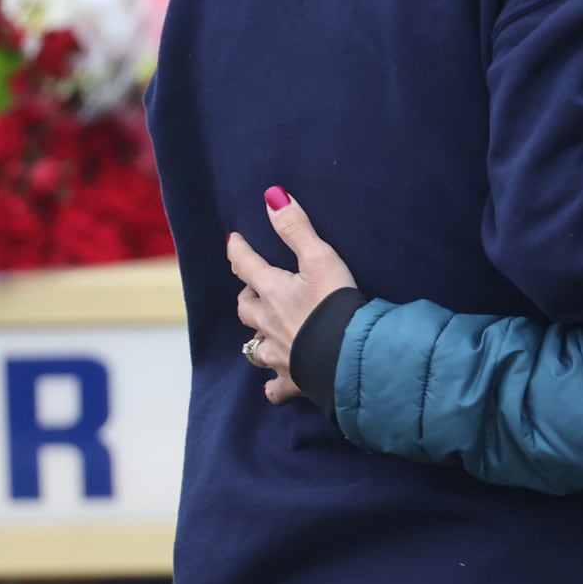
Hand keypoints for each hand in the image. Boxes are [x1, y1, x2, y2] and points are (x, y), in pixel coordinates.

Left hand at [227, 188, 357, 406]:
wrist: (349, 356)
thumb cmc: (337, 305)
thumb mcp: (320, 258)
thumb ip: (296, 227)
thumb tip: (272, 196)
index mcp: (273, 291)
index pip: (246, 264)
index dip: (238, 250)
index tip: (233, 241)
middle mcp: (268, 323)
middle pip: (246, 307)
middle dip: (247, 295)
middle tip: (254, 287)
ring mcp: (278, 354)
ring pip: (254, 346)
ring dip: (255, 336)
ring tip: (261, 330)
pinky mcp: (293, 380)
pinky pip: (275, 387)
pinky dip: (272, 385)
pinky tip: (272, 385)